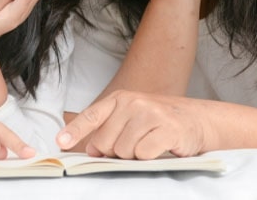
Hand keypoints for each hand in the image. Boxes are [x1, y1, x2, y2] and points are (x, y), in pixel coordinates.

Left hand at [56, 90, 211, 159]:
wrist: (196, 120)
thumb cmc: (159, 122)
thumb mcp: (131, 119)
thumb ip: (110, 130)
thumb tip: (92, 149)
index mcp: (120, 99)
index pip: (91, 117)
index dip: (75, 132)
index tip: (60, 143)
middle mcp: (133, 102)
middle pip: (106, 142)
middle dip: (116, 151)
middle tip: (134, 145)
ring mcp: (150, 113)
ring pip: (123, 150)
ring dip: (134, 156)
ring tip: (148, 144)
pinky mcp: (167, 128)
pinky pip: (143, 154)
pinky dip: (148, 157)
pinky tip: (159, 147)